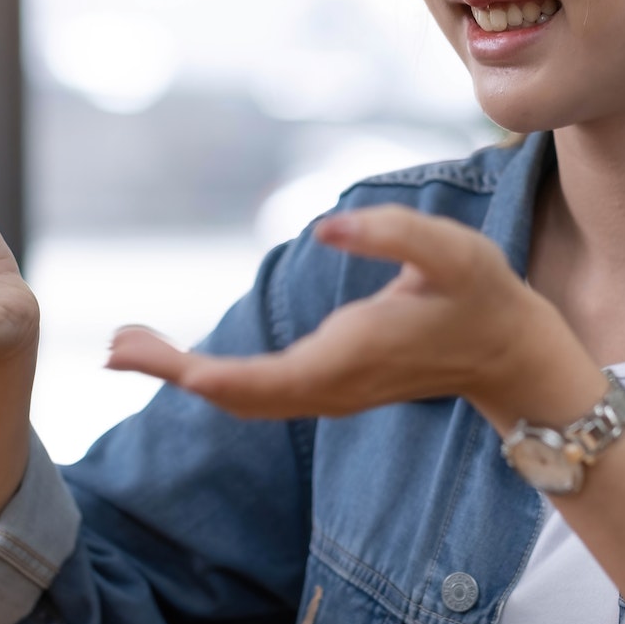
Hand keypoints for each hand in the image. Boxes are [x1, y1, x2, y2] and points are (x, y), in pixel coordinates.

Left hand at [107, 204, 573, 420]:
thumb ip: (392, 234)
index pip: (247, 382)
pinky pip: (258, 391)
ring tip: (132, 344)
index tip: (137, 353)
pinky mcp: (329, 386)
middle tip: (113, 344)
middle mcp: (326, 389)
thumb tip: (328, 225)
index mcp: (342, 361)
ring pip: (241, 398)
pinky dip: (213, 377)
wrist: (511, 352)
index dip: (188, 371)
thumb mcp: (450, 252)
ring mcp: (326, 393)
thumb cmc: (481, 295)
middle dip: (170, 373)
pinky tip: (187, 356)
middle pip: (231, 396)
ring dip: (185, 375)